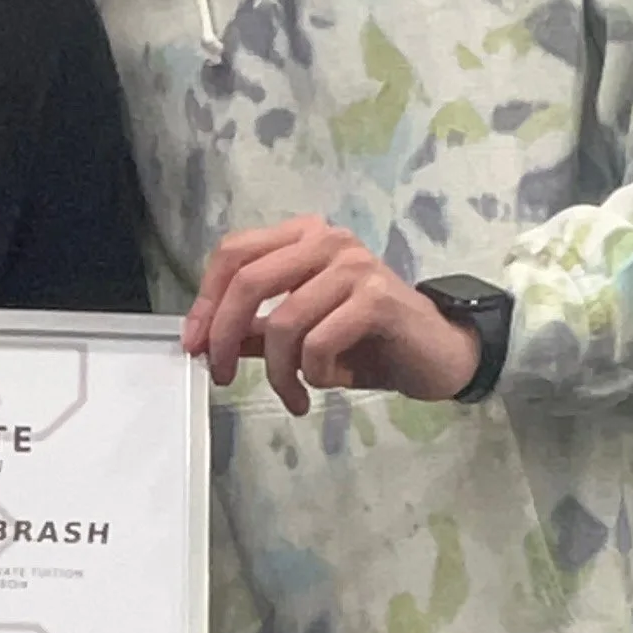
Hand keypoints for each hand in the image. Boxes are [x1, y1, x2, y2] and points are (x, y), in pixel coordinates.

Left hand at [185, 215, 478, 413]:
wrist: (438, 354)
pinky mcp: (376, 298)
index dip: (205, 301)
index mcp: (303, 237)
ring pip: (283, 322)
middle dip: (225, 335)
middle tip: (223, 376)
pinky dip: (313, 374)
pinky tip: (326, 384)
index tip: (194, 345)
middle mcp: (326, 240)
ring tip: (292, 396)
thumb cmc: (368, 341)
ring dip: (278, 372)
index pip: (234, 253)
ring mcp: (353, 265)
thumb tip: (205, 340)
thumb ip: (258, 331)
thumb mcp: (302, 335)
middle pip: (248, 279)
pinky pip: (318, 342)